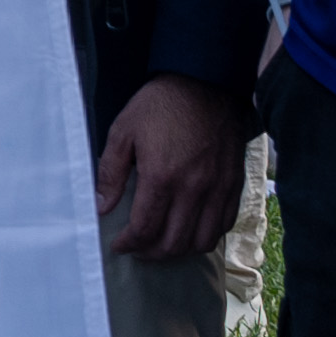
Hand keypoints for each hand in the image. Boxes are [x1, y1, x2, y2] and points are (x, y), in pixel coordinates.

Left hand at [94, 74, 245, 261]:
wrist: (205, 83)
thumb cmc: (160, 105)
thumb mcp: (123, 131)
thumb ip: (111, 173)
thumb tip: (101, 207)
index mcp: (162, 177)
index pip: (145, 229)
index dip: (129, 244)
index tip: (118, 245)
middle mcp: (194, 189)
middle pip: (174, 243)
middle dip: (151, 253)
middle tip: (137, 248)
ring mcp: (218, 189)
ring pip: (203, 241)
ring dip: (180, 250)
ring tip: (162, 244)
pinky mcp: (234, 184)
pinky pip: (224, 224)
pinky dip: (207, 236)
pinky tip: (190, 230)